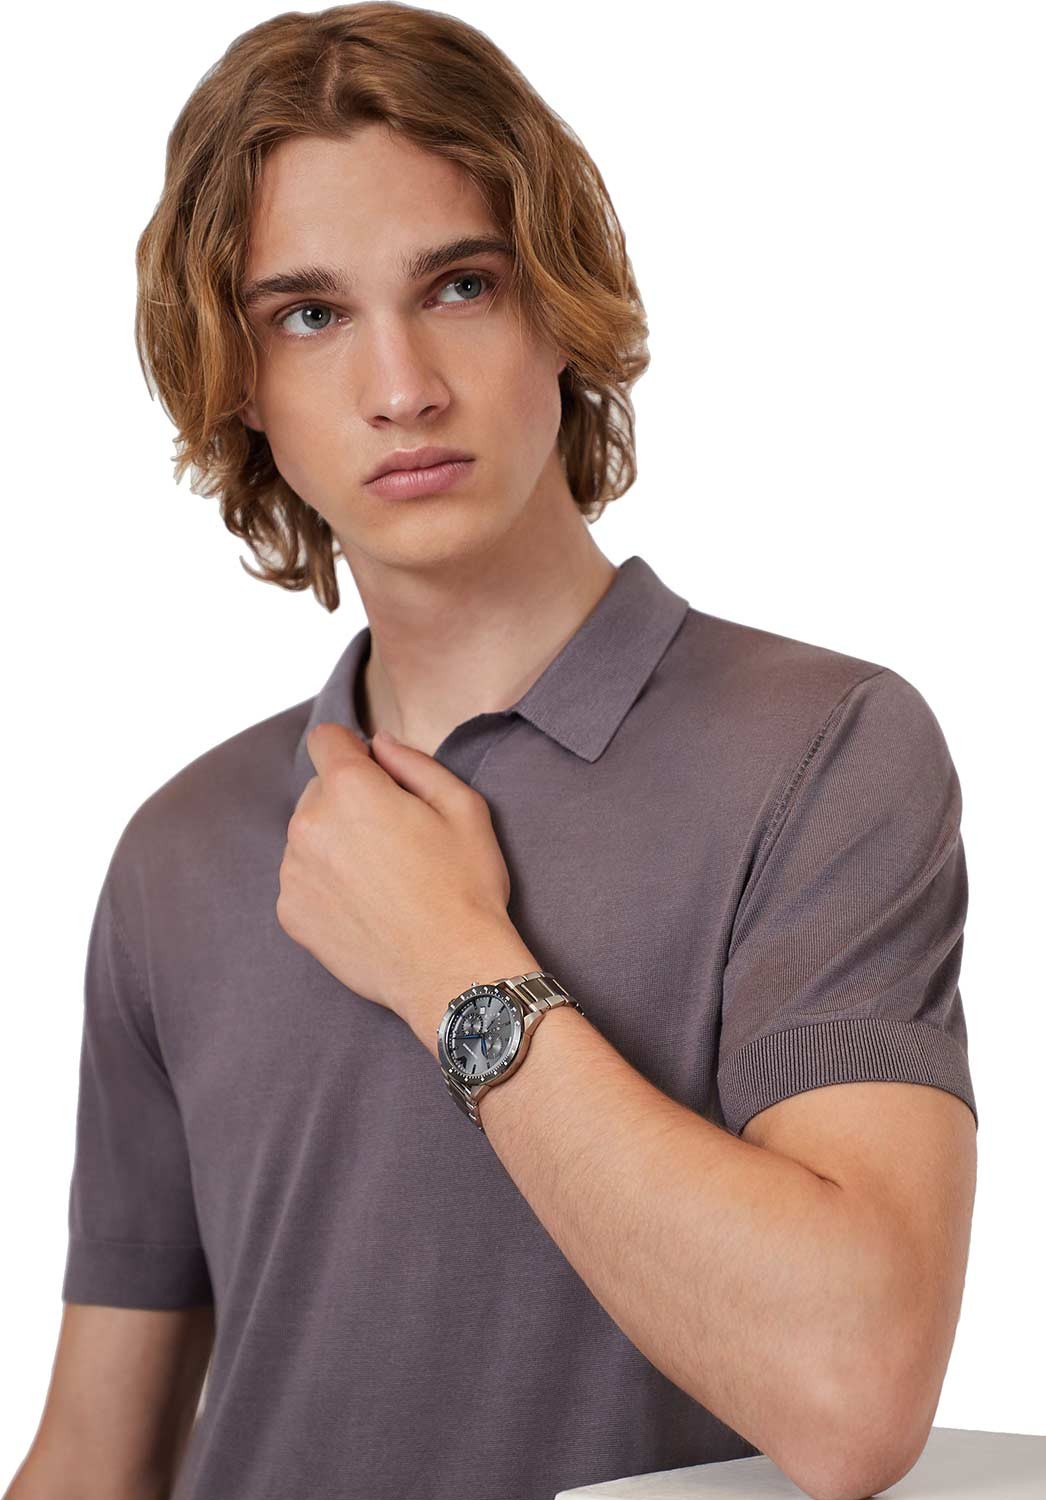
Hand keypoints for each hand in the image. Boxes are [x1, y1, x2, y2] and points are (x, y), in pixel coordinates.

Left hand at [277, 723, 522, 1027]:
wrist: (451, 969)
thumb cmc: (465, 888)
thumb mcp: (463, 808)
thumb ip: (415, 762)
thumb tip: (380, 744)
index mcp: (351, 789)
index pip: (327, 739)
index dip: (354, 750)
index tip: (376, 774)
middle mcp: (310, 824)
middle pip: (319, 790)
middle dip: (349, 801)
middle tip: (394, 838)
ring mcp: (294, 871)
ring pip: (309, 836)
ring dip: (335, 843)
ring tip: (383, 878)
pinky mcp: (291, 912)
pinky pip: (303, 879)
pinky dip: (326, 884)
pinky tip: (366, 906)